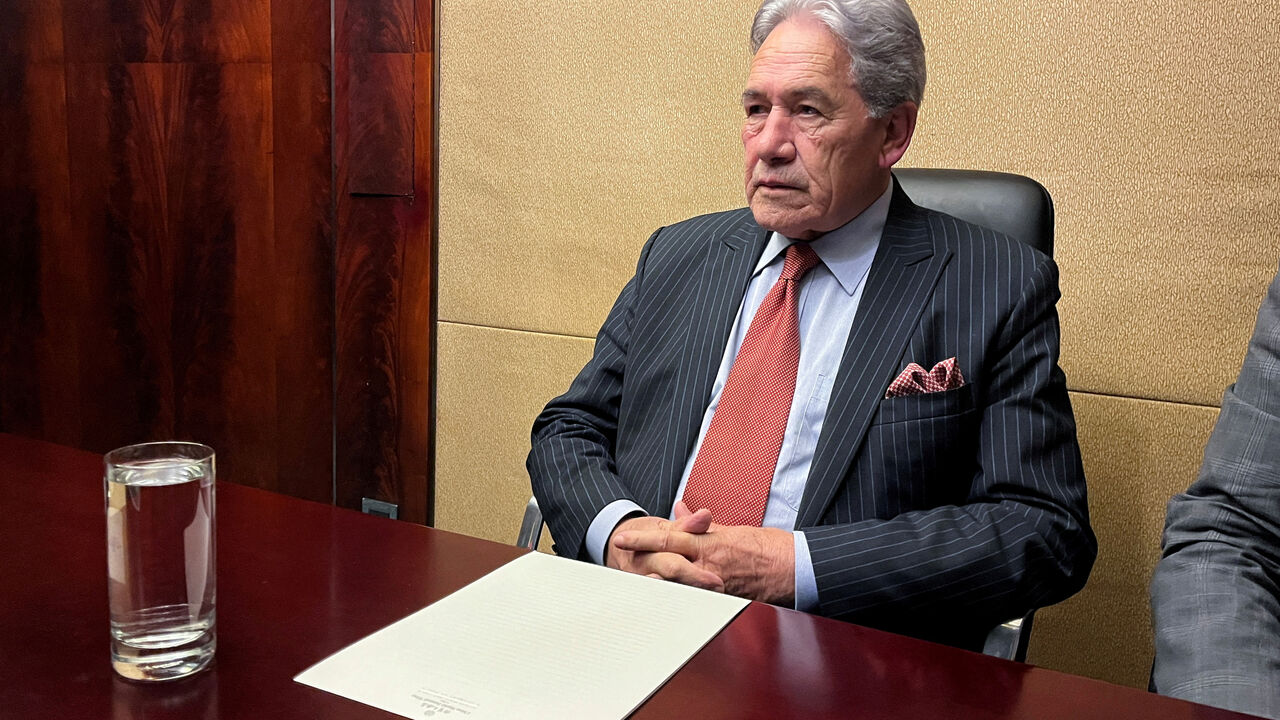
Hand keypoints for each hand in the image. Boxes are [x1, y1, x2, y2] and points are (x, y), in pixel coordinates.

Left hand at [611, 502, 794, 604]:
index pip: (669, 536)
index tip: (622, 538)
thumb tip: (680, 508)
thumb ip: (700, 524)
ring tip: (630, 583)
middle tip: (617, 559)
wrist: (795, 567)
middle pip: (667, 559)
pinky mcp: (724, 600)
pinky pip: (695, 600)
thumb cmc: (766, 547)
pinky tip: (662, 603)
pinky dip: (677, 599)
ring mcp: (715, 583)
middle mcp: (709, 562)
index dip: (643, 538)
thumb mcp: (730, 529)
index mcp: (710, 541)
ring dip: (654, 582)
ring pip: (677, 583)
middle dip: (640, 559)